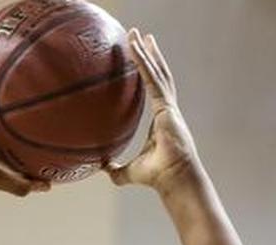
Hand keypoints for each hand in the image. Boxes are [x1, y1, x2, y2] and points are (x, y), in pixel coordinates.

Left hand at [108, 30, 199, 193]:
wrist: (174, 179)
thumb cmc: (158, 177)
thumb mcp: (129, 172)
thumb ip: (116, 168)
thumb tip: (101, 166)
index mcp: (163, 119)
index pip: (155, 89)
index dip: (150, 72)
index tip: (144, 57)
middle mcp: (168, 109)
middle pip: (159, 75)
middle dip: (152, 54)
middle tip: (143, 36)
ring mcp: (169, 107)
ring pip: (158, 73)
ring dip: (148, 52)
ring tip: (140, 34)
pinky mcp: (167, 108)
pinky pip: (153, 81)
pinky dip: (145, 64)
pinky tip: (137, 50)